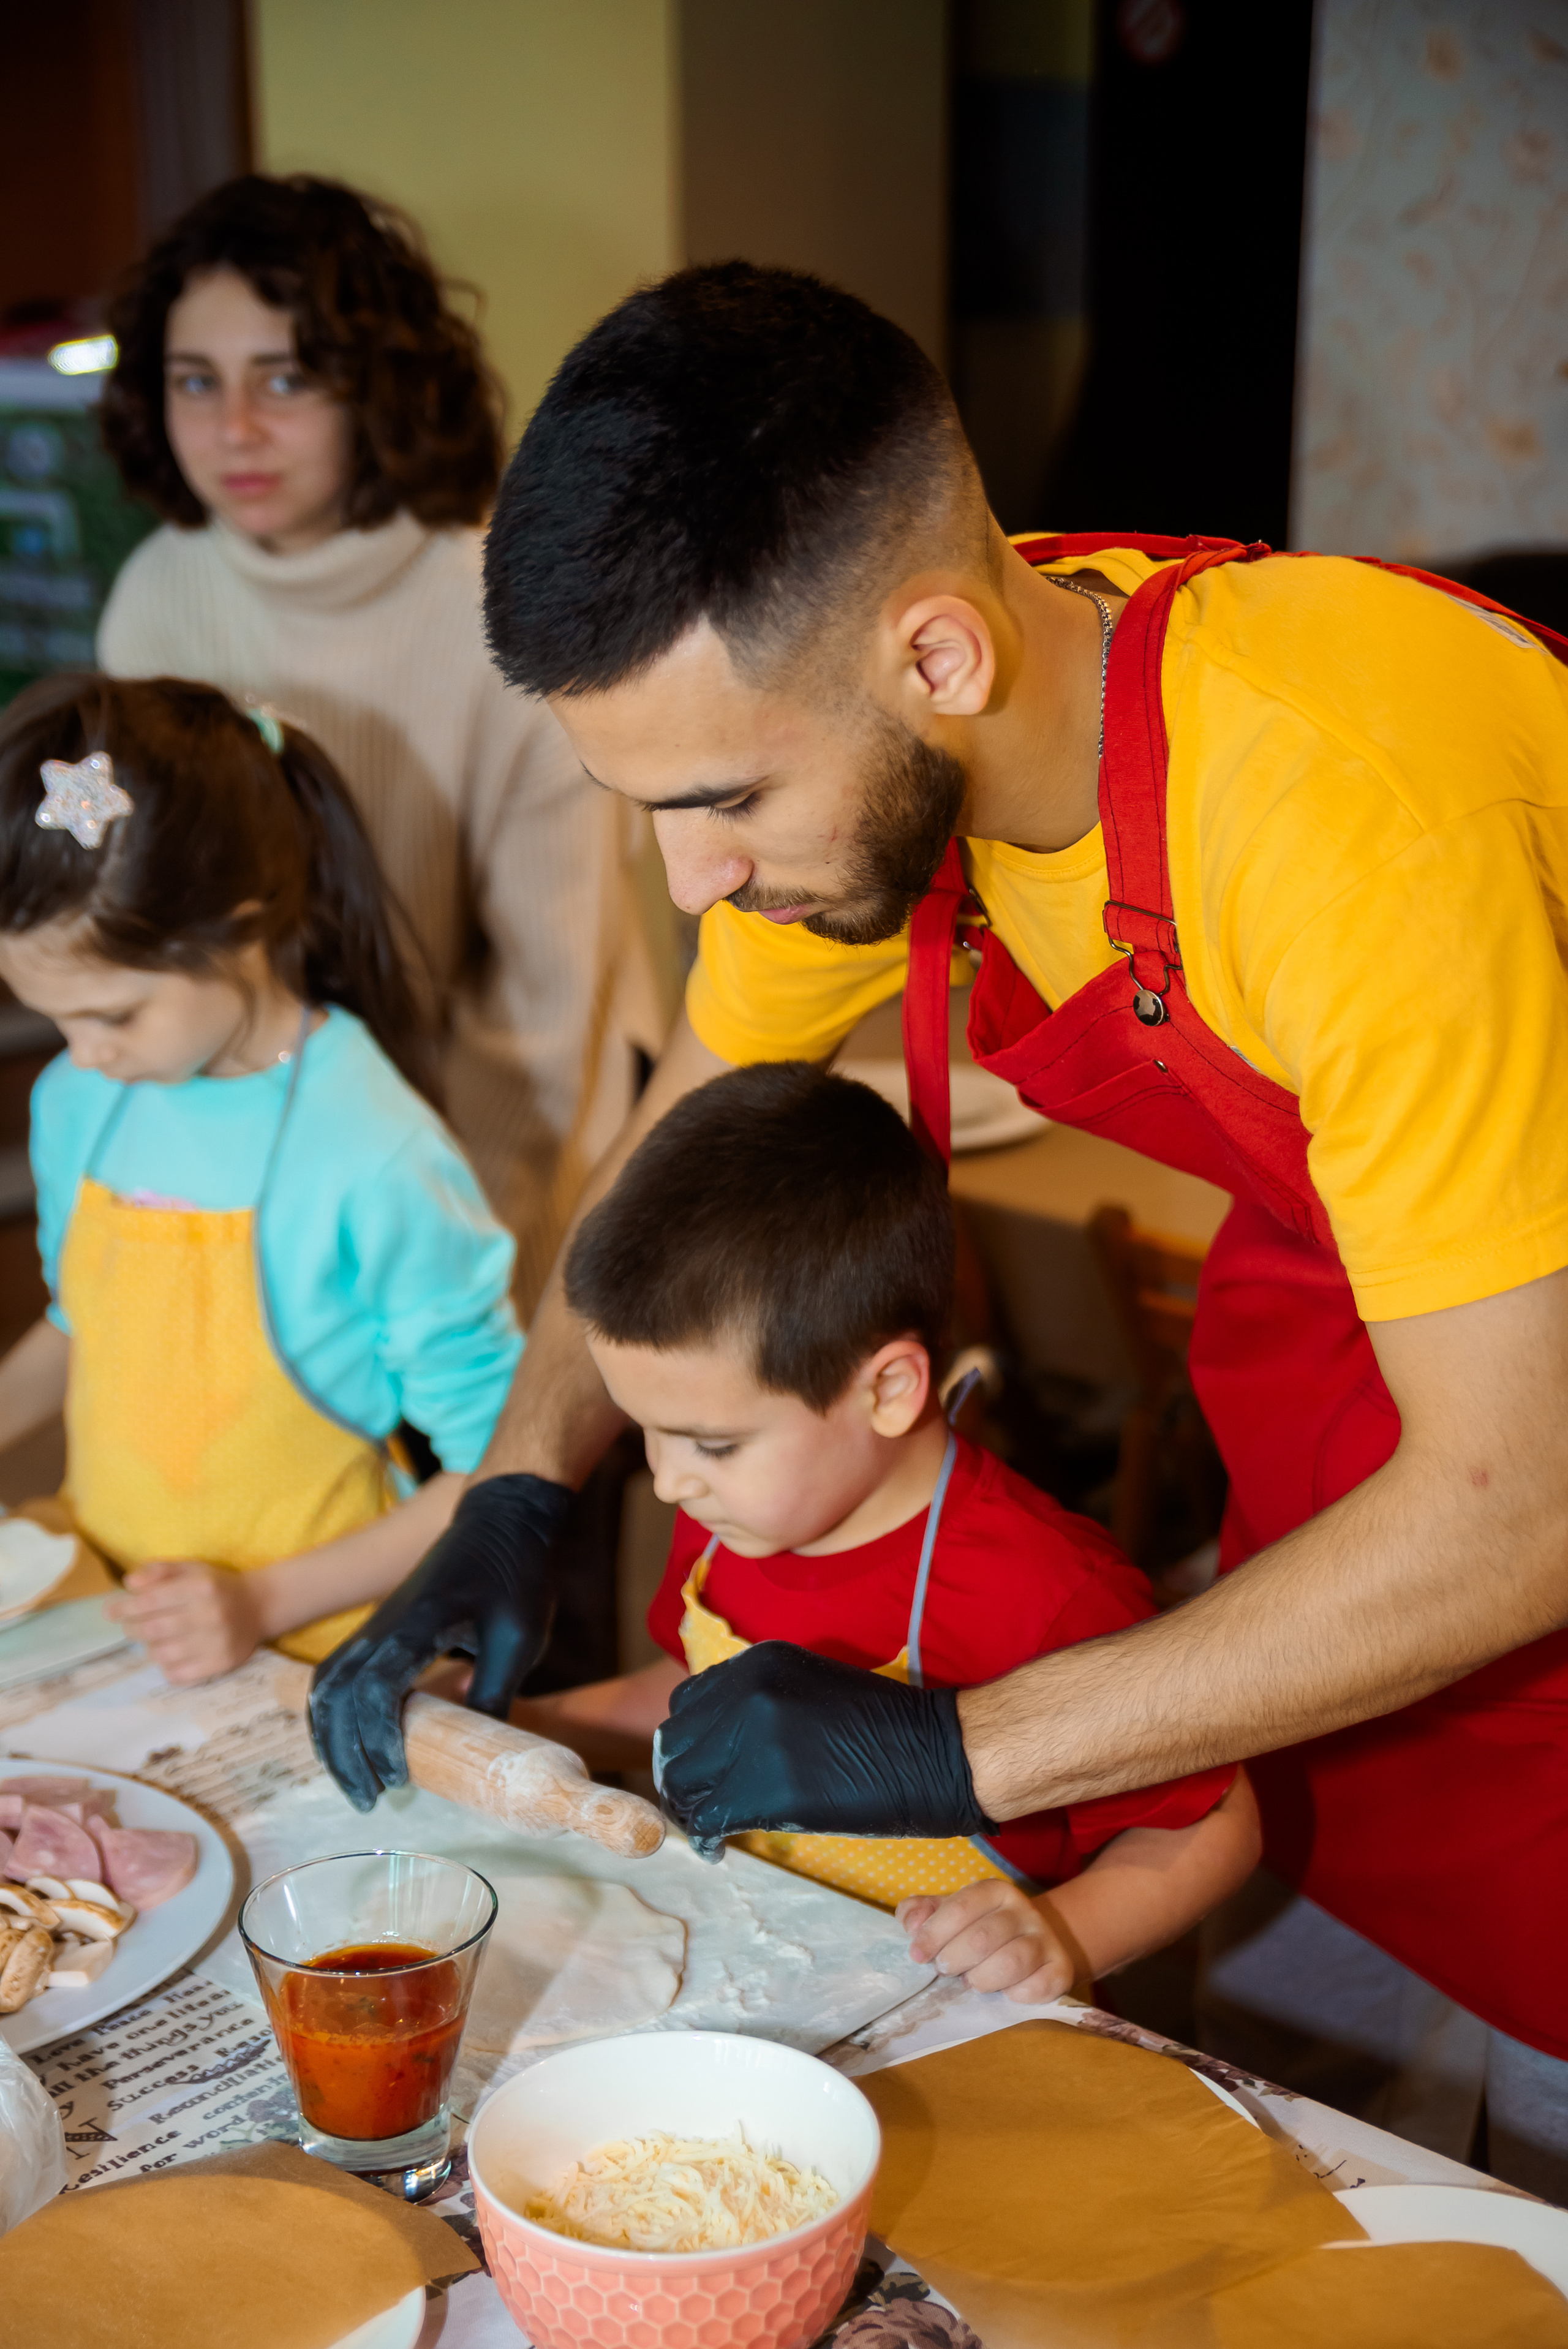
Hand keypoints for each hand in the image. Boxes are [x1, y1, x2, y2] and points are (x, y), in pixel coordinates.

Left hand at [108, 1560, 262, 1684]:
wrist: (261, 1606)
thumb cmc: (217, 1586)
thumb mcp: (191, 1568)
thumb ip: (159, 1571)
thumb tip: (129, 1584)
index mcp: (200, 1587)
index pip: (150, 1601)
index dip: (124, 1607)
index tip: (110, 1611)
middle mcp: (210, 1615)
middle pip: (152, 1630)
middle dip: (132, 1628)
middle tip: (130, 1626)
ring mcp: (216, 1642)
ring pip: (161, 1654)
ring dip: (149, 1648)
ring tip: (154, 1639)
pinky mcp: (221, 1664)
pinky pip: (178, 1674)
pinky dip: (167, 1667)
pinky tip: (171, 1655)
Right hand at [308, 1472, 571, 1811]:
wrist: (501, 1520)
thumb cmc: (516, 1575)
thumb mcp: (519, 1637)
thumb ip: (494, 1692)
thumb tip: (481, 1755)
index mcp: (418, 1623)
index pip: (376, 1688)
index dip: (379, 1738)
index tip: (399, 1777)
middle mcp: (383, 1625)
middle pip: (338, 1695)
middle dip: (346, 1753)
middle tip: (371, 1800)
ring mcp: (374, 1625)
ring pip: (326, 1687)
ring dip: (332, 1738)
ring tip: (355, 1783)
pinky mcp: (376, 1629)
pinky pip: (335, 1675)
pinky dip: (330, 1715)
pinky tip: (346, 1746)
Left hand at [655, 1641, 992, 1845]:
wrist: (938, 1753)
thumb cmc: (886, 1729)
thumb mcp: (811, 1689)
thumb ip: (761, 1703)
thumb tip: (721, 1746)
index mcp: (758, 1662)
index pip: (688, 1703)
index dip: (691, 1745)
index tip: (703, 1772)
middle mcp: (746, 1690)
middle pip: (675, 1743)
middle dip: (682, 1779)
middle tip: (700, 1806)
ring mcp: (753, 1737)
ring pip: (681, 1782)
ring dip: (690, 1809)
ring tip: (711, 1829)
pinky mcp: (766, 1788)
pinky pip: (707, 1818)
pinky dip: (706, 1839)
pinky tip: (720, 1849)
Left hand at [898, 1879, 1083, 2002]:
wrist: (1035, 1942)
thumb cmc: (980, 1929)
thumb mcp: (949, 1914)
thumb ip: (921, 1912)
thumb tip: (911, 1924)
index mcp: (995, 1891)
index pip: (961, 1908)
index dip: (934, 1934)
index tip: (918, 1955)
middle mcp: (1024, 1910)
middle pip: (982, 1939)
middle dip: (954, 1960)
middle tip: (945, 1969)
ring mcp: (1046, 1940)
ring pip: (1009, 1964)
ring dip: (980, 1979)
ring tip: (971, 1980)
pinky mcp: (1060, 1969)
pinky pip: (1034, 1988)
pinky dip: (1013, 1995)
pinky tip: (1004, 1991)